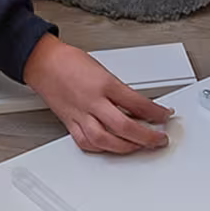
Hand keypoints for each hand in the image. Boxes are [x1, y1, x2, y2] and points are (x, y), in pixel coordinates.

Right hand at [22, 35, 172, 153]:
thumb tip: (140, 106)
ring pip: (106, 140)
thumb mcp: (103, 70)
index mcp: (104, 84)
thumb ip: (120, 90)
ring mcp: (80, 114)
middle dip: (146, 136)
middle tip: (159, 139)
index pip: (137, 103)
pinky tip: (113, 148)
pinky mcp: (70, 123)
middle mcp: (92, 101)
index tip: (165, 116)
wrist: (44, 63)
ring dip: (127, 147)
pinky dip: (103, 148)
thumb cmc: (71, 62)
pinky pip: (87, 143)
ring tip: (140, 146)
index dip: (156, 112)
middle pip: (124, 126)